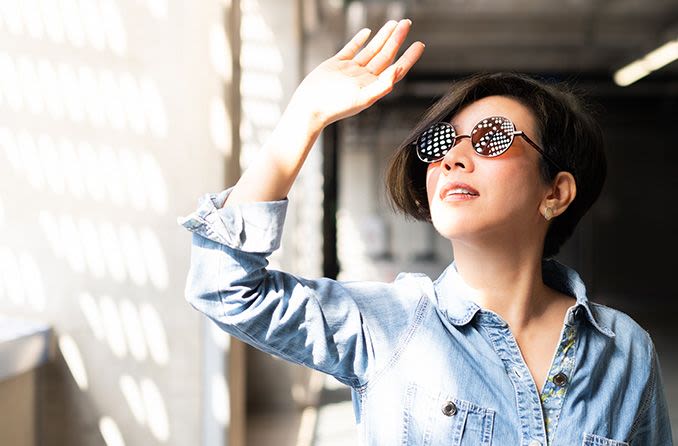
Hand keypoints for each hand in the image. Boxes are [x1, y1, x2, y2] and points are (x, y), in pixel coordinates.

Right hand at [289, 19, 424, 127]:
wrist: (310, 106)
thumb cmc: (335, 107)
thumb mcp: (362, 98)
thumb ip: (382, 85)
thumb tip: (398, 71)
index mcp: (373, 86)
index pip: (396, 69)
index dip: (409, 57)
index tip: (419, 44)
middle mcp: (364, 78)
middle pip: (385, 55)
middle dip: (397, 39)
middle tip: (407, 23)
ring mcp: (350, 70)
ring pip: (371, 50)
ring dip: (382, 37)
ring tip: (393, 23)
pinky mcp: (336, 64)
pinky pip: (351, 49)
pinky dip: (359, 40)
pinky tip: (367, 32)